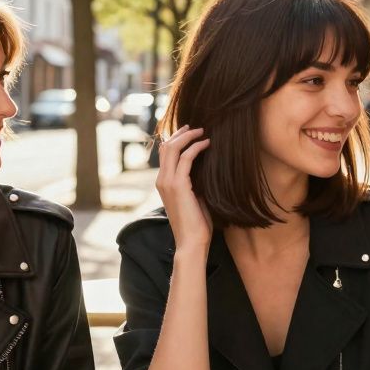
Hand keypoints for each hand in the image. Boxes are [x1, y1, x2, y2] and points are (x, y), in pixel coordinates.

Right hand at [155, 126, 212, 252]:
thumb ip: (194, 182)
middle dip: (181, 133)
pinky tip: (207, 144)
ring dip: (188, 136)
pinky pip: (186, 158)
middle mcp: (161, 180)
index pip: (164, 154)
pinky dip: (196, 147)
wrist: (191, 242)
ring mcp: (167, 182)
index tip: (190, 132)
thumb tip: (205, 168)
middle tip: (197, 127)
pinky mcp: (178, 185)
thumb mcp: (194, 198)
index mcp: (163, 183)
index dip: (176, 139)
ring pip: (173, 148)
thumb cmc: (196, 224)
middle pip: (166, 146)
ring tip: (203, 132)